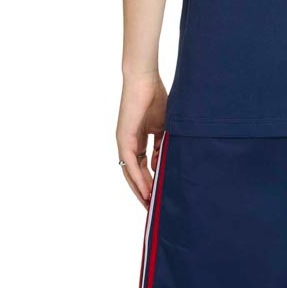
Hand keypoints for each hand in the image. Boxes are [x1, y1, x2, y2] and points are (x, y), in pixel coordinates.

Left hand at [117, 71, 167, 208]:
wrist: (145, 80)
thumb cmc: (155, 97)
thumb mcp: (162, 126)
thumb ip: (161, 145)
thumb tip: (159, 164)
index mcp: (138, 140)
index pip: (142, 166)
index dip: (151, 181)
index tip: (159, 193)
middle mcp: (128, 143)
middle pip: (134, 174)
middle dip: (144, 191)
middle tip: (153, 207)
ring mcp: (124, 142)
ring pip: (130, 173)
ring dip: (140, 189)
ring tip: (151, 204)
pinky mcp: (124, 138)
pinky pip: (130, 164)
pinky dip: (138, 178)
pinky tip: (146, 189)